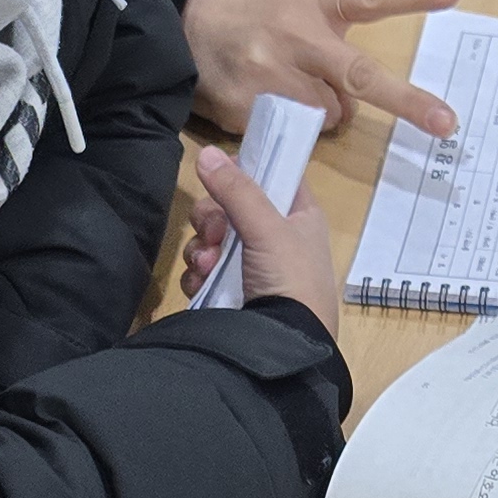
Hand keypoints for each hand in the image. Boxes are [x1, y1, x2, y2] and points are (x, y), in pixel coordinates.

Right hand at [182, 144, 345, 336]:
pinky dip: (197, 275)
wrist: (283, 346)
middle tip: (213, 232)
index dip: (247, 171)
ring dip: (202, 249)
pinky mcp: (229, 293)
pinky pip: (202, 270)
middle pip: (230, 207)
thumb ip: (236, 190)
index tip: (222, 173)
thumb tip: (205, 151)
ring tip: (207, 267)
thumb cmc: (289, 279)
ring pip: (211, 239)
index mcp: (299, 215)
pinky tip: (202, 284)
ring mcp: (251, 266)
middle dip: (212, 218)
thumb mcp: (267, 229)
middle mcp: (276, 237)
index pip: (273, 176)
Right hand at [183, 0, 466, 137]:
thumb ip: (331, 36)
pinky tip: (265, 99)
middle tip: (445, 122)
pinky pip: (295, 132)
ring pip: (330, 113)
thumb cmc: (252, 11)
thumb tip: (356, 97)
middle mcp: (298, 36)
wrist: (182, 24)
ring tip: (291, 85)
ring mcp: (273, 74)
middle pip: (360, 75)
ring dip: (325, 109)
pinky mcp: (250, 107)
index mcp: (314, 2)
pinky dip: (290, 124)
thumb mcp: (295, 0)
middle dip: (407, 100)